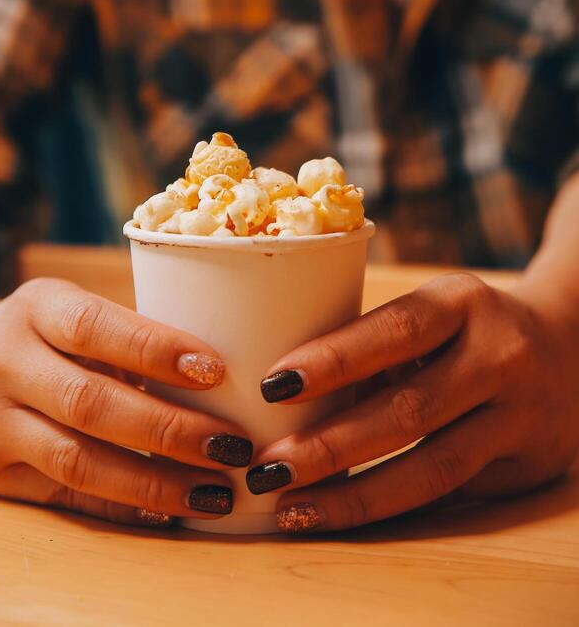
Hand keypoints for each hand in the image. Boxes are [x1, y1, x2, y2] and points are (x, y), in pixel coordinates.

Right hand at [0, 278, 252, 525]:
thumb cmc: (41, 334)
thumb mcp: (71, 310)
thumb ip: (128, 334)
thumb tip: (224, 377)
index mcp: (37, 307)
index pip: (96, 327)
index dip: (156, 350)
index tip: (216, 371)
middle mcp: (6, 361)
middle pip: (91, 402)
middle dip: (170, 428)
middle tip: (231, 445)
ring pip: (78, 459)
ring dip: (154, 480)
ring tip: (214, 488)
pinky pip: (65, 494)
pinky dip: (122, 504)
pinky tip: (169, 509)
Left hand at [247, 273, 578, 532]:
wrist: (570, 343)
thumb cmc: (469, 325)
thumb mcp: (435, 310)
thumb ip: (377, 344)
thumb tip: (284, 395)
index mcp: (464, 302)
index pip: (394, 328)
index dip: (333, 359)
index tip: (273, 385)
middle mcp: (500, 355)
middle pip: (408, 409)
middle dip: (330, 444)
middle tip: (268, 465)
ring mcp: (521, 415)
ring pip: (433, 467)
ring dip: (355, 493)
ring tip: (293, 506)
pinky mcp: (529, 465)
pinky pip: (451, 493)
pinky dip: (391, 504)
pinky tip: (344, 513)